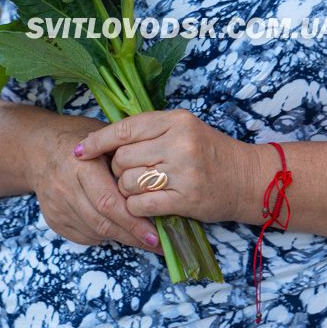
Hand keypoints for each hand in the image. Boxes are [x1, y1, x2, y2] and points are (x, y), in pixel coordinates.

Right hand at [22, 112, 161, 252]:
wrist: (38, 150)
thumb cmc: (79, 139)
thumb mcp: (102, 137)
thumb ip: (124, 156)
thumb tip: (157, 181)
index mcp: (80, 165)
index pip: (108, 201)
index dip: (133, 221)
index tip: (156, 234)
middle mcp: (65, 188)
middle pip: (102, 222)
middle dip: (132, 236)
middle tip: (157, 245)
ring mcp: (57, 206)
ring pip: (94, 232)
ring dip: (122, 239)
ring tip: (145, 241)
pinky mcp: (54, 220)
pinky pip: (85, 236)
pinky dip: (105, 236)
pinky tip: (119, 231)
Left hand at [73, 109, 268, 224]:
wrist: (246, 178)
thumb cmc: (210, 152)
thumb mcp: (184, 129)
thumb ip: (150, 131)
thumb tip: (107, 142)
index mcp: (175, 120)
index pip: (125, 129)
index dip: (98, 141)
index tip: (80, 150)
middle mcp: (179, 142)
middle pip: (123, 158)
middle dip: (118, 170)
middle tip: (129, 174)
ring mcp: (183, 171)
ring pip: (129, 182)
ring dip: (126, 190)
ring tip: (140, 190)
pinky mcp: (186, 198)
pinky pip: (142, 204)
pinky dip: (136, 207)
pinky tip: (144, 205)